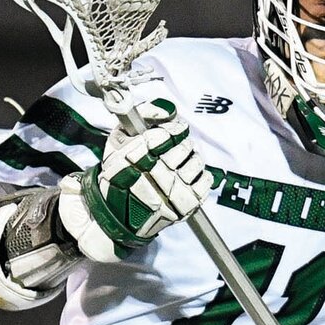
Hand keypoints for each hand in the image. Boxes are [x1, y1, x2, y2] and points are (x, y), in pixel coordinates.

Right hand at [57, 98, 211, 262]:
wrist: (118, 214)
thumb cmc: (119, 174)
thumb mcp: (118, 141)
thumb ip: (141, 118)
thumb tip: (167, 110)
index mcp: (138, 155)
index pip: (170, 132)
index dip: (176, 128)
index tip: (176, 129)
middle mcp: (157, 172)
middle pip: (184, 146)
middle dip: (182, 143)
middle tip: (176, 148)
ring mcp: (173, 190)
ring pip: (196, 161)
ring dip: (191, 158)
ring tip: (180, 164)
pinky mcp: (186, 204)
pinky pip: (206, 180)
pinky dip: (201, 175)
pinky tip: (188, 177)